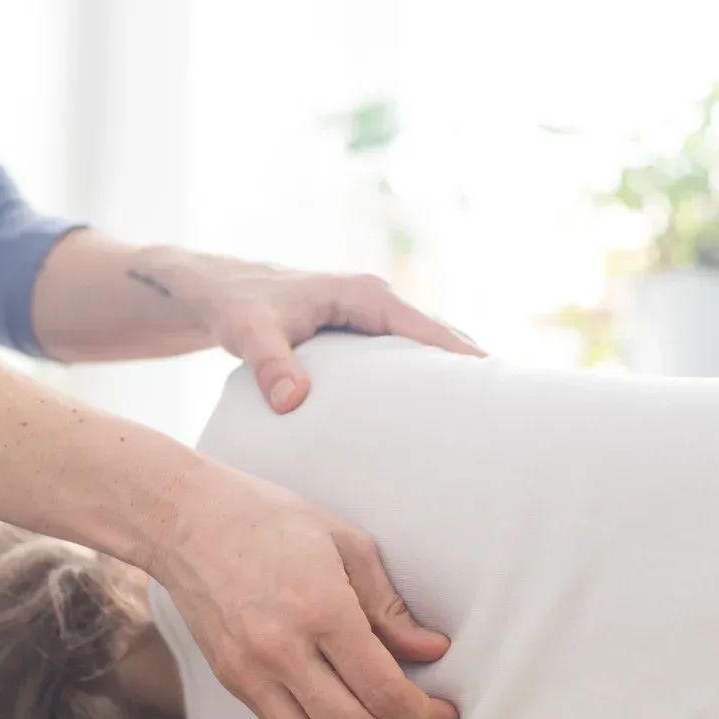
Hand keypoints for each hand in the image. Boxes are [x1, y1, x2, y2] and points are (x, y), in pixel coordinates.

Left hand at [127, 248, 482, 412]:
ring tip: (482, 424)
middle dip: (468, 369)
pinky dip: (419, 382)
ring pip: (421, 350)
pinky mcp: (357, 338)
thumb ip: (270, 364)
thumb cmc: (234, 307)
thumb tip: (294, 401)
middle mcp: (374, 302)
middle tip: (504, 416)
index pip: (424, 326)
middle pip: (436, 337)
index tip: (494, 383)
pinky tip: (430, 420)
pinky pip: (399, 360)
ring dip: (447, 378)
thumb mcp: (248, 333)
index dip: (459, 353)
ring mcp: (367, 320)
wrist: (214, 294)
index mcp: (363, 294)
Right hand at [149, 460, 456, 718]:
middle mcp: (283, 648)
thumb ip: (388, 604)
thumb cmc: (268, 519)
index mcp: (321, 608)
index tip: (443, 714)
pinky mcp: (231, 679)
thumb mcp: (344, 543)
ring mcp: (251, 669)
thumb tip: (431, 650)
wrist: (186, 520)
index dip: (423, 714)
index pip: (384, 689)